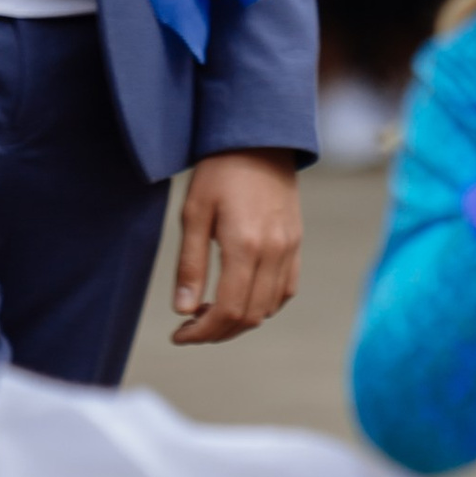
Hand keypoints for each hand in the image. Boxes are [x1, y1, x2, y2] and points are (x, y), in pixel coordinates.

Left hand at [171, 149, 301, 343]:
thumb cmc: (220, 172)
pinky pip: (285, 290)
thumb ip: (190, 265)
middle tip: (190, 327)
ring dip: (239, 321)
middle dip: (217, 332)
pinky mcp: (296, 244)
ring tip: (211, 311)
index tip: (179, 335)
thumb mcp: (193, 214)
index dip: (202, 332)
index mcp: (244, 245)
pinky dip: (263, 306)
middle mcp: (273, 252)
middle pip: (249, 316)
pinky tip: (241, 298)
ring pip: (268, 308)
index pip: (227, 309)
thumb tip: (183, 310)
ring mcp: (289, 249)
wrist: (261, 141)